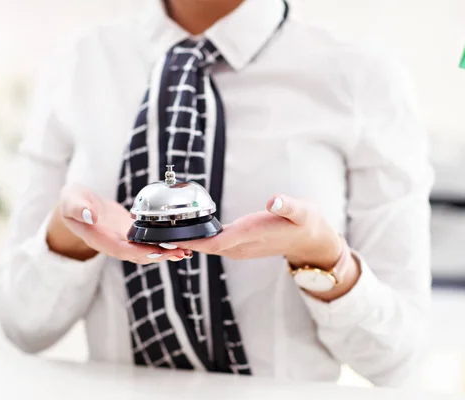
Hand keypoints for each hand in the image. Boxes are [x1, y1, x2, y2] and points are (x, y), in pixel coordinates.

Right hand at [47, 183, 186, 263]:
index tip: (154, 251)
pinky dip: (163, 243)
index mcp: (99, 238)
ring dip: (164, 252)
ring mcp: (123, 240)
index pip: (119, 249)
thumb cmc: (73, 201)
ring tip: (184, 250)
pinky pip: (148, 241)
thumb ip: (78, 208)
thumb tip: (89, 215)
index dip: (137, 251)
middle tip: (178, 251)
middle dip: (158, 255)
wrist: (78, 204)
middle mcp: (113, 244)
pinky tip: (179, 242)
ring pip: (145, 251)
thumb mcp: (70, 200)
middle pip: (137, 254)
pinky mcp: (131, 234)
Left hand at [176, 195, 341, 268]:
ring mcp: (239, 248)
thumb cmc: (306, 223)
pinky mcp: (239, 246)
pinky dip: (197, 240)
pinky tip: (184, 232)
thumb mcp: (303, 210)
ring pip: (206, 248)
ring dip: (186, 242)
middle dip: (180, 243)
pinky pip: (213, 245)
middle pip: (204, 248)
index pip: (215, 242)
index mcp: (251, 235)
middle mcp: (241, 246)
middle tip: (152, 234)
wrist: (312, 241)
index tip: (169, 238)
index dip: (192, 241)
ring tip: (160, 233)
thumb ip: (288, 205)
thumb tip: (274, 201)